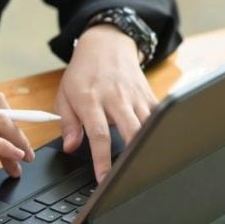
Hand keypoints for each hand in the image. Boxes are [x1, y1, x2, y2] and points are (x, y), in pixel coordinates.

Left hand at [56, 24, 157, 181]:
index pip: (98, 135)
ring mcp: (134, 95)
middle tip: (131, 177)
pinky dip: (159, 130)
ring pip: (148, 125)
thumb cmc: (83, 73)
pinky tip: (158, 144)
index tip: (105, 179)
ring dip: (148, 145)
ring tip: (146, 165)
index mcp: (90, 99)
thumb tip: (70, 147)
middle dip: (134, 155)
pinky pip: (157, 115)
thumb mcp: (65, 95)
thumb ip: (68, 123)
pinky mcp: (148, 93)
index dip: (103, 160)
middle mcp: (115, 97)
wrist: (106, 44)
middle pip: (131, 131)